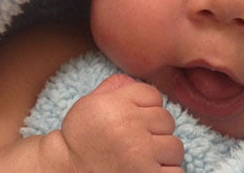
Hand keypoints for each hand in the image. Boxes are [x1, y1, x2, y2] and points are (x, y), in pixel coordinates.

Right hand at [60, 74, 183, 171]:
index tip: (133, 121)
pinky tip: (150, 171)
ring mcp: (142, 155)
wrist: (66, 172)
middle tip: (136, 142)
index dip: (145, 108)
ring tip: (142, 159)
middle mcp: (130, 126)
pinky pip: (177, 171)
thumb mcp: (90, 104)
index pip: (153, 95)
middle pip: (167, 119)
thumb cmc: (80, 140)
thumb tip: (136, 80)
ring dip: (163, 154)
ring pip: (175, 146)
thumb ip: (115, 88)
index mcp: (116, 104)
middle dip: (155, 131)